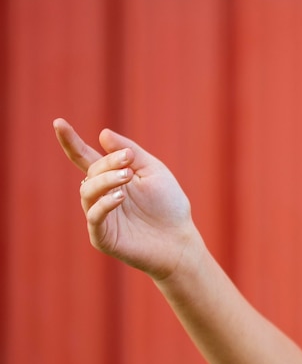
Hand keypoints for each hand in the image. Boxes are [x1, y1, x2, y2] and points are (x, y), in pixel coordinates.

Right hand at [55, 118, 194, 279]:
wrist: (180, 240)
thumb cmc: (169, 206)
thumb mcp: (153, 171)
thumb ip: (130, 152)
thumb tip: (102, 133)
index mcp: (112, 179)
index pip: (85, 158)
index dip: (71, 142)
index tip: (58, 122)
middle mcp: (102, 197)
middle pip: (91, 173)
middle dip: (108, 163)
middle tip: (129, 162)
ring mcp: (101, 217)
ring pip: (88, 193)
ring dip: (105, 180)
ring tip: (127, 177)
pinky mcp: (103, 237)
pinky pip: (94, 217)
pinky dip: (104, 203)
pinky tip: (120, 196)